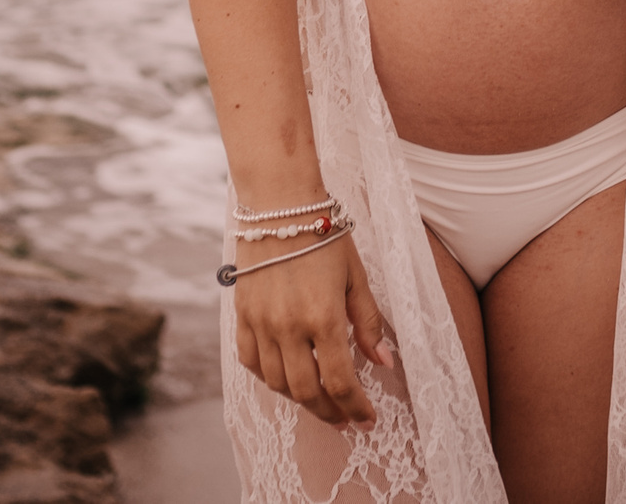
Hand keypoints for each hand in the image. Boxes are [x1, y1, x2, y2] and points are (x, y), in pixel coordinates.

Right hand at [230, 229, 393, 426]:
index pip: (340, 381)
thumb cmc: (324, 235)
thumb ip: (368, 322)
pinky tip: (286, 377)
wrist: (279, 205)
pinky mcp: (242, 316)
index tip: (367, 420)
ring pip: (276, 383)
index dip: (355, 407)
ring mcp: (260, 323)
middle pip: (306, 391)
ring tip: (320, 401)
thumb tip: (383, 362)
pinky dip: (268, 377)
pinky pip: (250, 361)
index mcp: (323, 317)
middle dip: (329, 412)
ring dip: (300, 399)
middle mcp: (288, 327)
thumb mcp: (357, 276)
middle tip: (345, 419)